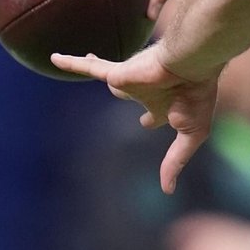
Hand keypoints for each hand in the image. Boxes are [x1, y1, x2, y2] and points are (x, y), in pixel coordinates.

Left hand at [52, 46, 218, 193]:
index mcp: (166, 105)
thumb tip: (168, 190)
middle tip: (123, 92)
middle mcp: (147, 91)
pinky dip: (72, 64)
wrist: (190, 64)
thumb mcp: (192, 134)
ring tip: (90, 62)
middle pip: (130, 94)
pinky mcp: (118, 73)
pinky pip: (89, 68)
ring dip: (102, 69)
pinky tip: (53, 59)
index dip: (151, 119)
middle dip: (127, 93)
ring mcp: (131, 80)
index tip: (146, 122)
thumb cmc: (196, 96)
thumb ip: (176, 161)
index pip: (155, 112)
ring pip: (111, 78)